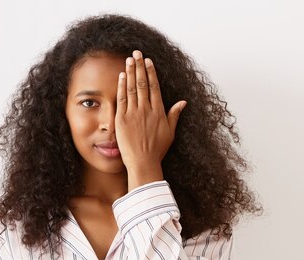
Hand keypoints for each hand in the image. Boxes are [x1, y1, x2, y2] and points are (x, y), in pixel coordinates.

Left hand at [115, 50, 186, 180]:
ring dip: (130, 72)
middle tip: (137, 53)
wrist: (143, 162)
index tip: (148, 61)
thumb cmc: (157, 150)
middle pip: (143, 83)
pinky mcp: (122, 119)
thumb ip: (174, 115)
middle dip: (140, 66)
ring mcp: (134, 113)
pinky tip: (121, 75)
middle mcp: (146, 109)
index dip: (151, 72)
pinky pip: (122, 99)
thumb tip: (183, 102)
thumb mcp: (170, 132)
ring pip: (132, 88)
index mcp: (158, 111)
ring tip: (129, 59)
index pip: (154, 86)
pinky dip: (121, 86)